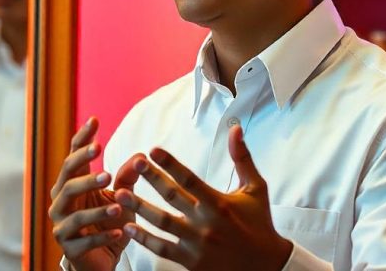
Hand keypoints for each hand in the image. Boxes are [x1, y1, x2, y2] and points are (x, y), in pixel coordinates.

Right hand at [48, 117, 137, 270]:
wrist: (100, 258)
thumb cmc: (108, 221)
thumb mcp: (122, 196)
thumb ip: (128, 177)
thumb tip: (142, 156)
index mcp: (72, 183)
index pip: (73, 156)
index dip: (82, 138)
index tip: (95, 120)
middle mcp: (61, 201)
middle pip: (67, 178)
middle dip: (83, 166)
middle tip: (102, 156)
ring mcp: (62, 225)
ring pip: (75, 212)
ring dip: (97, 208)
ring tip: (119, 204)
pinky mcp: (69, 248)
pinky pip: (84, 240)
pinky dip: (102, 235)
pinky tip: (120, 232)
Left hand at [116, 125, 292, 270]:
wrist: (266, 266)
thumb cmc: (260, 223)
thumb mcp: (255, 189)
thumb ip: (242, 158)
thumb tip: (235, 128)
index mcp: (219, 203)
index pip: (190, 179)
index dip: (170, 163)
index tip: (153, 150)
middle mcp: (206, 223)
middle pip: (172, 196)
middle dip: (151, 178)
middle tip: (134, 163)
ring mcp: (196, 244)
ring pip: (162, 223)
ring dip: (139, 208)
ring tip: (120, 195)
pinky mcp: (191, 262)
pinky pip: (162, 249)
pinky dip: (144, 239)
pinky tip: (128, 227)